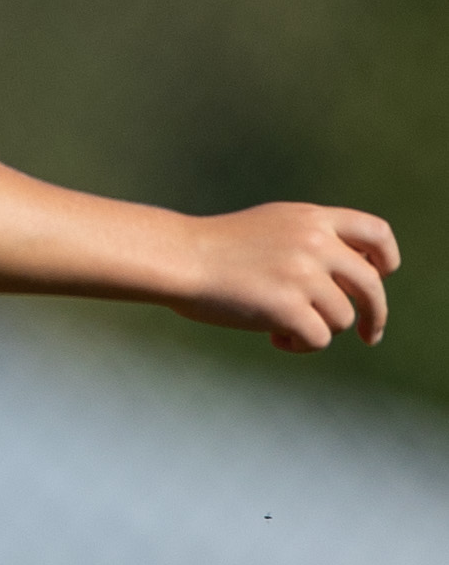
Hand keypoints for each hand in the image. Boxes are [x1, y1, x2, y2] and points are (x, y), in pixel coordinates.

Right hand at [171, 203, 396, 351]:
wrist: (177, 259)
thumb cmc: (213, 248)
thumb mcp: (271, 226)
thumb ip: (311, 239)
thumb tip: (349, 272)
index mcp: (313, 220)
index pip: (377, 234)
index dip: (386, 260)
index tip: (381, 277)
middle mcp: (315, 244)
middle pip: (371, 285)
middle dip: (375, 315)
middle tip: (370, 334)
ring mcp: (302, 276)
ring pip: (342, 317)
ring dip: (319, 329)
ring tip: (284, 330)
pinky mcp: (286, 308)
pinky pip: (318, 338)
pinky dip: (300, 345)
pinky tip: (275, 339)